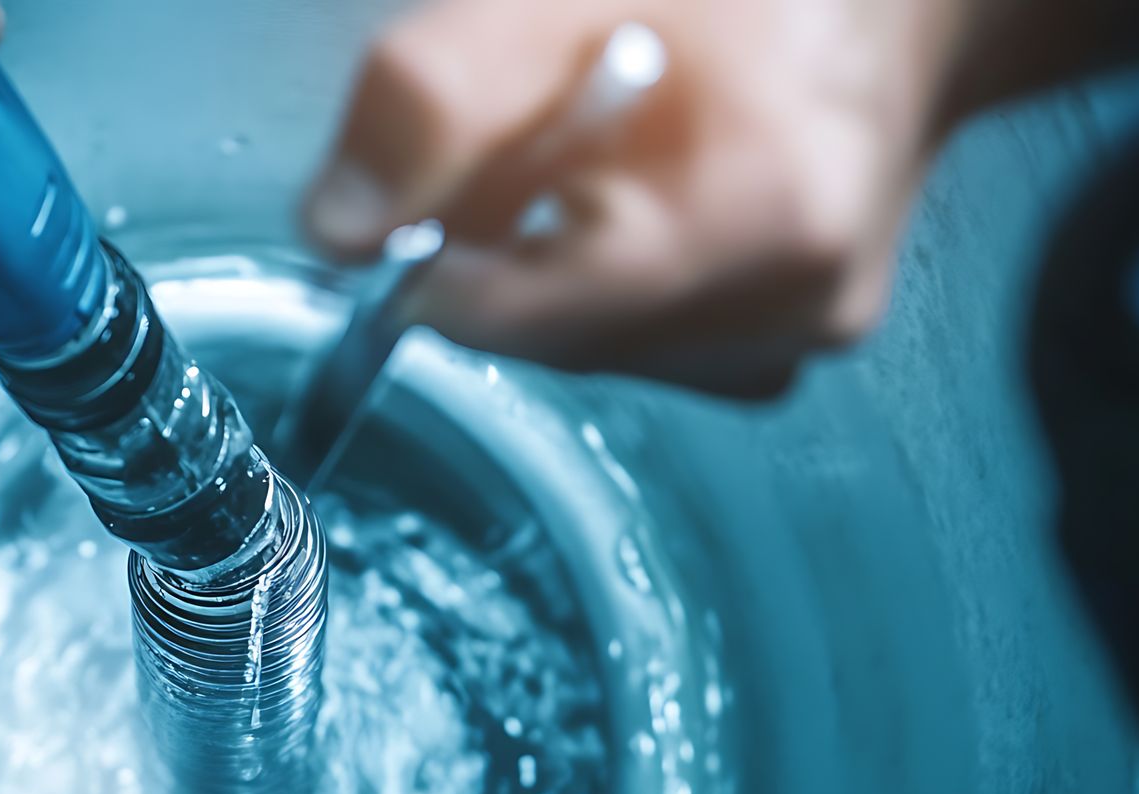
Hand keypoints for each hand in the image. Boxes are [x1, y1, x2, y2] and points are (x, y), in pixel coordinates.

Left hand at [302, 0, 974, 395]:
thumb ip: (436, 103)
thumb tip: (337, 231)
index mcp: (759, 210)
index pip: (523, 314)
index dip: (432, 264)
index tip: (414, 207)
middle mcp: (798, 300)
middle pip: (548, 338)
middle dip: (500, 252)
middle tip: (532, 140)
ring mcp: (802, 329)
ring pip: (589, 346)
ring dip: (552, 266)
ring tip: (600, 156)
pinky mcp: (795, 337)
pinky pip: (645, 340)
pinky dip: (607, 281)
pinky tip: (640, 199)